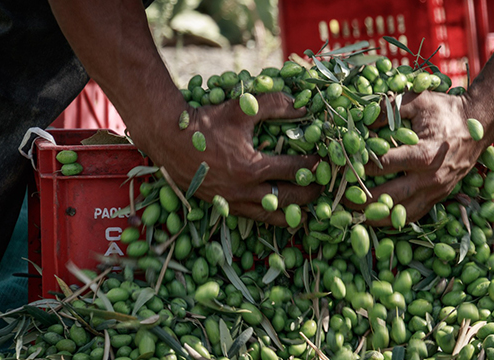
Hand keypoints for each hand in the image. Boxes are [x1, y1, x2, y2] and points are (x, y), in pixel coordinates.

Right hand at [135, 92, 321, 226]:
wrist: (165, 137)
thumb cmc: (204, 122)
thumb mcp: (241, 109)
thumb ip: (275, 105)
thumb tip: (303, 105)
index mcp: (252, 169)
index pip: (295, 171)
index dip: (315, 167)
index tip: (328, 162)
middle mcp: (244, 192)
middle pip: (289, 200)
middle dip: (311, 194)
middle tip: (325, 188)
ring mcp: (232, 202)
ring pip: (271, 217)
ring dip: (292, 212)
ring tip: (308, 208)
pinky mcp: (222, 206)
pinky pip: (252, 218)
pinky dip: (269, 216)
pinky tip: (278, 211)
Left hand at [346, 91, 488, 225]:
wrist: (480, 123)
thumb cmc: (446, 110)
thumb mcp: (417, 99)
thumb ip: (387, 108)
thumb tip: (359, 120)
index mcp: (424, 154)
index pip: (381, 166)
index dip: (357, 167)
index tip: (339, 168)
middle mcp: (430, 178)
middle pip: (387, 197)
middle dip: (359, 199)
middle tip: (338, 199)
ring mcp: (436, 191)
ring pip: (400, 214)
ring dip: (374, 216)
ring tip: (351, 215)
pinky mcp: (439, 197)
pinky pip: (413, 215)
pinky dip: (393, 219)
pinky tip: (375, 217)